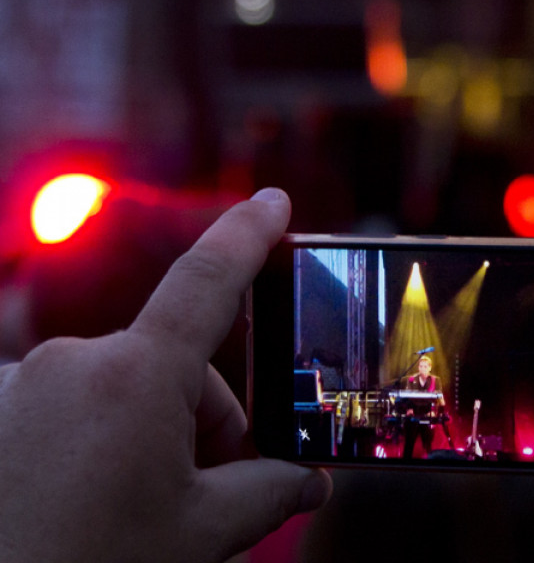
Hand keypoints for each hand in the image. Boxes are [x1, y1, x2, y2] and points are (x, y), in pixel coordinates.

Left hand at [0, 189, 331, 562]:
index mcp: (133, 377)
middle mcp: (69, 364)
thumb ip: (268, 490)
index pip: (208, 280)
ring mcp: (18, 388)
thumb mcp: (201, 534)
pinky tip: (88, 499)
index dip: (248, 233)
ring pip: (119, 390)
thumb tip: (307, 483)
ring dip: (146, 433)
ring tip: (142, 509)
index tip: (272, 201)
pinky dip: (92, 439)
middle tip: (212, 490)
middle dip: (205, 421)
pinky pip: (66, 406)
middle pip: (171, 368)